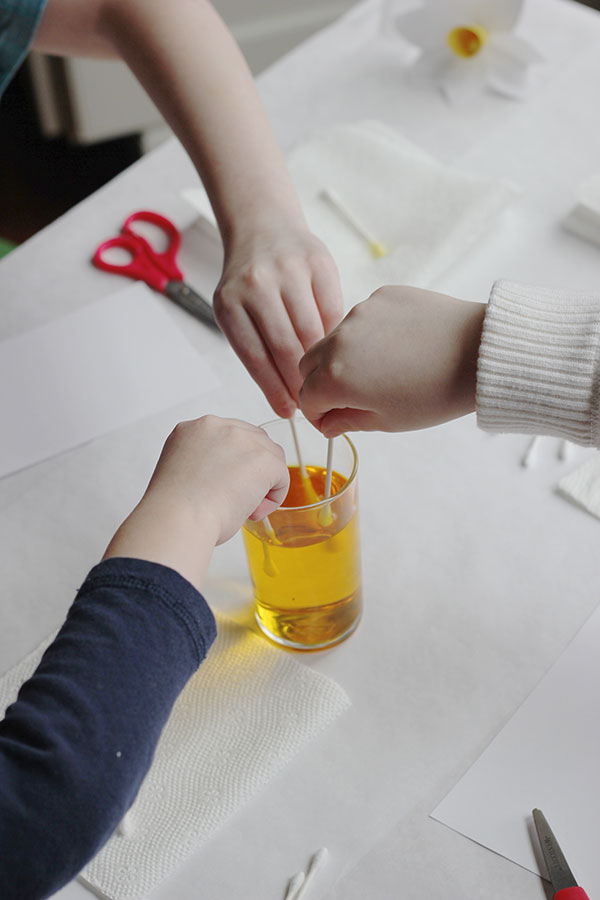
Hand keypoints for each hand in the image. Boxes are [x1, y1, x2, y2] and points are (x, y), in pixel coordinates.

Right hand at [103, 416, 288, 588]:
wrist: (177, 520)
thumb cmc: (175, 509)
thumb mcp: (182, 473)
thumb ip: (205, 464)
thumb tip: (228, 478)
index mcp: (193, 429)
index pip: (228, 438)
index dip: (232, 464)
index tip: (223, 486)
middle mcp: (218, 426)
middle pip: (253, 440)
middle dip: (252, 469)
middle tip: (237, 498)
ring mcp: (242, 439)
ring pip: (270, 457)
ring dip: (263, 482)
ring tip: (244, 507)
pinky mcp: (263, 458)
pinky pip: (281, 476)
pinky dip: (273, 497)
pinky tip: (253, 511)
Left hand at [213, 218, 342, 417]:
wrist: (264, 228)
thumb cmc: (249, 283)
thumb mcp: (236, 311)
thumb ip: (256, 349)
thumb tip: (287, 398)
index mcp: (229, 303)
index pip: (255, 358)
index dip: (274, 390)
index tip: (289, 411)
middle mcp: (257, 284)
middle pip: (285, 347)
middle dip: (301, 382)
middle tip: (312, 402)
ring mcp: (289, 270)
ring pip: (312, 331)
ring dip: (321, 362)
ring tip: (327, 381)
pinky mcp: (318, 262)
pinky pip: (332, 309)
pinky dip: (335, 333)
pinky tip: (336, 347)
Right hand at [299, 286, 485, 435]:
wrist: (479, 353)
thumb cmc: (436, 394)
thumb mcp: (387, 421)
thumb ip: (347, 421)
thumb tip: (328, 422)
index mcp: (336, 377)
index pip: (307, 398)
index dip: (318, 415)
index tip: (334, 421)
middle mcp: (339, 340)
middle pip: (310, 364)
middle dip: (321, 383)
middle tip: (350, 397)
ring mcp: (360, 313)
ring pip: (335, 339)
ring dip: (344, 357)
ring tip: (381, 371)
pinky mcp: (382, 296)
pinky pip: (362, 319)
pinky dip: (368, 335)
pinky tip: (397, 347)